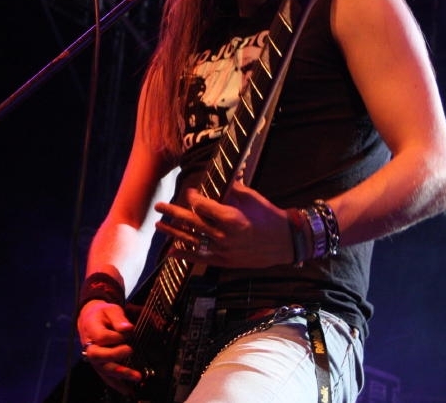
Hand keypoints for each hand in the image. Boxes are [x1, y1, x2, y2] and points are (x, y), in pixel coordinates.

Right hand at [77, 300, 141, 393]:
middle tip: (130, 350)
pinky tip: (128, 390)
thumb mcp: (110, 309)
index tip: (127, 331)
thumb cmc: (102, 314)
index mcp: (91, 328)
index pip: (102, 336)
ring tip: (137, 377)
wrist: (90, 319)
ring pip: (103, 368)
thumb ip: (118, 318)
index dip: (115, 336)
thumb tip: (128, 328)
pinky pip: (105, 376)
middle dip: (114, 356)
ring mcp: (93, 357)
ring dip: (119, 374)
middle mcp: (89, 345)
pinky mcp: (98, 364)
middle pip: (97, 355)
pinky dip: (116, 384)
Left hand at [154, 180, 291, 267]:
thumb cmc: (268, 216)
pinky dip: (185, 255)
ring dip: (173, 232)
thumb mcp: (250, 197)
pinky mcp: (225, 262)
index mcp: (230, 218)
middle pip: (192, 222)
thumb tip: (214, 183)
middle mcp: (223, 236)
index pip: (202, 206)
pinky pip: (200, 259)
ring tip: (159, 225)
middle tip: (159, 206)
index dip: (192, 197)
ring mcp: (223, 251)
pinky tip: (171, 252)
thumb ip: (229, 190)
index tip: (189, 192)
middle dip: (173, 213)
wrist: (286, 242)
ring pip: (192, 241)